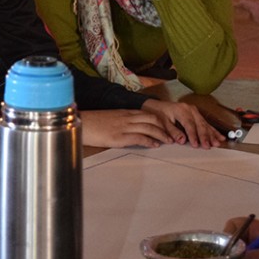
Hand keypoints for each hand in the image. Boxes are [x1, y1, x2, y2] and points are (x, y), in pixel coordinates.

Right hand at [80, 100, 220, 148]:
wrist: (80, 124)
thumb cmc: (94, 124)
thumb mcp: (112, 121)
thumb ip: (125, 124)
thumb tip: (136, 132)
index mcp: (127, 113)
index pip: (151, 115)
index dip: (164, 123)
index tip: (173, 130)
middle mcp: (128, 118)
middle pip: (154, 120)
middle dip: (168, 128)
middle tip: (178, 137)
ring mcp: (124, 126)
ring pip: (150, 127)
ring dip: (163, 135)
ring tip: (171, 142)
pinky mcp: (119, 136)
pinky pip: (138, 137)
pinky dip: (149, 141)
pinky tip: (155, 145)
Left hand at [140, 98, 223, 148]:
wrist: (157, 106)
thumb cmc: (159, 114)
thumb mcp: (163, 123)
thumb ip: (172, 131)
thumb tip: (181, 141)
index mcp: (181, 110)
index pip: (189, 124)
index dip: (193, 135)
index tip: (195, 144)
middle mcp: (190, 109)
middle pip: (199, 124)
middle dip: (205, 136)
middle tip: (208, 146)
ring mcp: (194, 111)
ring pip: (205, 124)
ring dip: (211, 134)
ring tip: (217, 143)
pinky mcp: (196, 115)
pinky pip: (206, 123)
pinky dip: (213, 131)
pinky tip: (219, 137)